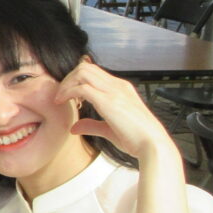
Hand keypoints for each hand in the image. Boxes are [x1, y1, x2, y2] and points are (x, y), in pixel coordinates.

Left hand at [54, 59, 173, 160]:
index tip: (67, 95)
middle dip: (68, 79)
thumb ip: (92, 126)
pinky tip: (62, 102)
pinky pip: (82, 87)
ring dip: (67, 83)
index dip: (76, 80)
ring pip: (83, 72)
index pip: (94, 72)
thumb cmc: (137, 139)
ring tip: (60, 98)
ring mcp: (114, 91)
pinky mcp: (108, 101)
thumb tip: (74, 128)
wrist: (152, 145)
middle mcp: (118, 85)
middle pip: (86, 67)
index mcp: (121, 88)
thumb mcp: (110, 130)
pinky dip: (68, 92)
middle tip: (60, 95)